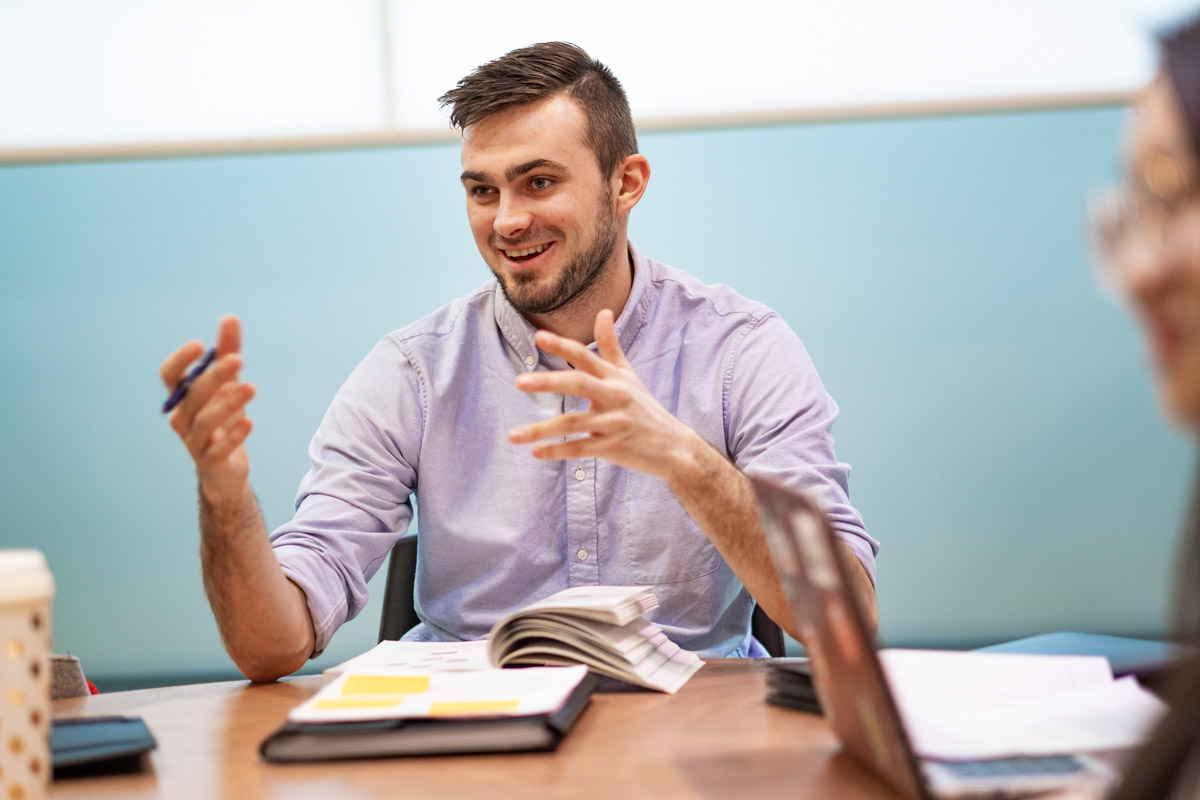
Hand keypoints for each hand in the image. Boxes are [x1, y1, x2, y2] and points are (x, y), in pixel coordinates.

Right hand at [160, 315, 254, 501]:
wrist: (225, 467)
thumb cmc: (223, 418)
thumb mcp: (228, 385)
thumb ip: (228, 352)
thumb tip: (230, 318)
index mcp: (181, 397)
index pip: (170, 376)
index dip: (181, 361)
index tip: (200, 345)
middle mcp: (182, 418)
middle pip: (193, 395)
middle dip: (214, 376)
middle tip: (238, 359)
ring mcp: (194, 441)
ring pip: (206, 421)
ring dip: (228, 403)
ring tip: (252, 388)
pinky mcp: (210, 461)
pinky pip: (219, 448)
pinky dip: (234, 436)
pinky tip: (249, 423)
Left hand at [507, 309, 700, 480]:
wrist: (673, 447)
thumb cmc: (644, 408)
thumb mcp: (628, 375)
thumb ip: (611, 346)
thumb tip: (603, 311)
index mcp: (614, 378)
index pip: (585, 357)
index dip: (562, 346)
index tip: (538, 337)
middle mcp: (614, 397)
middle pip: (578, 384)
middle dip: (548, 382)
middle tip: (519, 382)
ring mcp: (613, 424)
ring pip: (573, 424)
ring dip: (541, 430)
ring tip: (513, 434)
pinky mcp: (613, 448)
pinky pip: (580, 449)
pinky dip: (557, 451)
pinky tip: (535, 453)